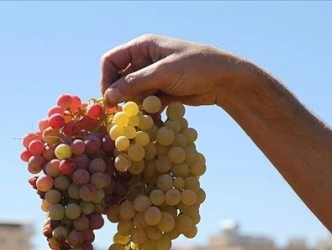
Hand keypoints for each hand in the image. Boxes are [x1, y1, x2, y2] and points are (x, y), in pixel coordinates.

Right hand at [100, 34, 249, 106]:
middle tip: (126, 113)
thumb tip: (108, 97)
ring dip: (136, 107)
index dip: (106, 79)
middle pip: (120, 79)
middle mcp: (145, 60)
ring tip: (144, 118)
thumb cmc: (196, 67)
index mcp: (143, 47)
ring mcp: (154, 77)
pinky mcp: (162, 92)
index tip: (110, 100)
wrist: (225, 80)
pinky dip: (148, 112)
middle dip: (122, 96)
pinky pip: (146, 103)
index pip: (111, 61)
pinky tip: (156, 120)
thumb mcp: (163, 73)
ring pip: (133, 94)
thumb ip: (135, 84)